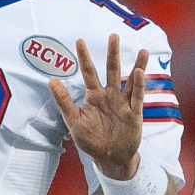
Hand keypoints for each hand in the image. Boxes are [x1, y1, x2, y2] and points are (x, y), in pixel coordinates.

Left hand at [52, 34, 148, 181]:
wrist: (109, 158)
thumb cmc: (91, 140)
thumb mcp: (73, 121)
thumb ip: (64, 101)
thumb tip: (51, 80)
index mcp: (94, 96)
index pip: (89, 72)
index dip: (84, 57)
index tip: (79, 40)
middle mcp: (110, 95)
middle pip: (112, 70)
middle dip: (113, 53)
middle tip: (114, 36)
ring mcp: (123, 103)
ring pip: (130, 81)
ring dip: (137, 66)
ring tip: (143, 51)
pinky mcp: (135, 114)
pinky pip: (137, 98)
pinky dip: (139, 86)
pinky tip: (140, 73)